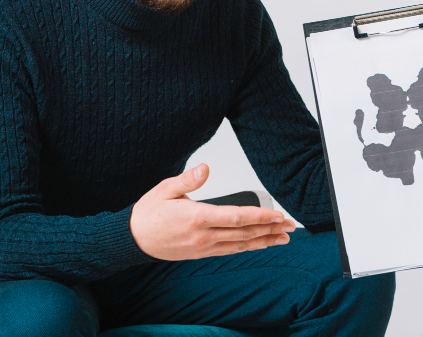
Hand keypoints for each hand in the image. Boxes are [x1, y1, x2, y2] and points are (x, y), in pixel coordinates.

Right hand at [129, 163, 294, 260]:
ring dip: (264, 241)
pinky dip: (248, 247)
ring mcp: (203, 248)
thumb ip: (187, 180)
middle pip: (244, 234)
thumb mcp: (164, 189)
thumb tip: (205, 169)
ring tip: (283, 238)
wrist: (132, 240)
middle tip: (290, 226)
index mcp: (196, 217)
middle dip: (270, 230)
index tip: (278, 215)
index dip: (260, 217)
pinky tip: (258, 244)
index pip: (236, 218)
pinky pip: (230, 250)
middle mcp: (203, 236)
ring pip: (240, 245)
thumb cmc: (148, 213)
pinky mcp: (201, 253)